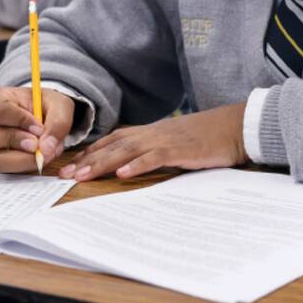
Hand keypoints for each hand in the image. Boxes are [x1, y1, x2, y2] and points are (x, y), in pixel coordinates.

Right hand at [0, 87, 73, 171]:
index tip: (39, 129)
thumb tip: (46, 149)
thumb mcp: (58, 105)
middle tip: (37, 145)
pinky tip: (36, 159)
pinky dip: (22, 167)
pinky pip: (2, 170)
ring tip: (42, 154)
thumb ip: (57, 123)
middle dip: (14, 142)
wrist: (41, 116)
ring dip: (20, 160)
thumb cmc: (43, 106)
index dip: (20, 121)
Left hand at [60, 103, 247, 181]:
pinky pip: (155, 157)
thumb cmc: (210, 137)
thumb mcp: (179, 142)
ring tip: (83, 176)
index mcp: (153, 131)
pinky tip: (123, 174)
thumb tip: (138, 166)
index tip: (73, 163)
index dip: (93, 151)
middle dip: (89, 160)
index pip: (116, 139)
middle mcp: (155, 133)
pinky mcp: (181, 149)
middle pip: (115, 145)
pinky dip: (138, 165)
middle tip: (66, 175)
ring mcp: (167, 140)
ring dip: (104, 163)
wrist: (236, 127)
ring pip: (128, 150)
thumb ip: (158, 150)